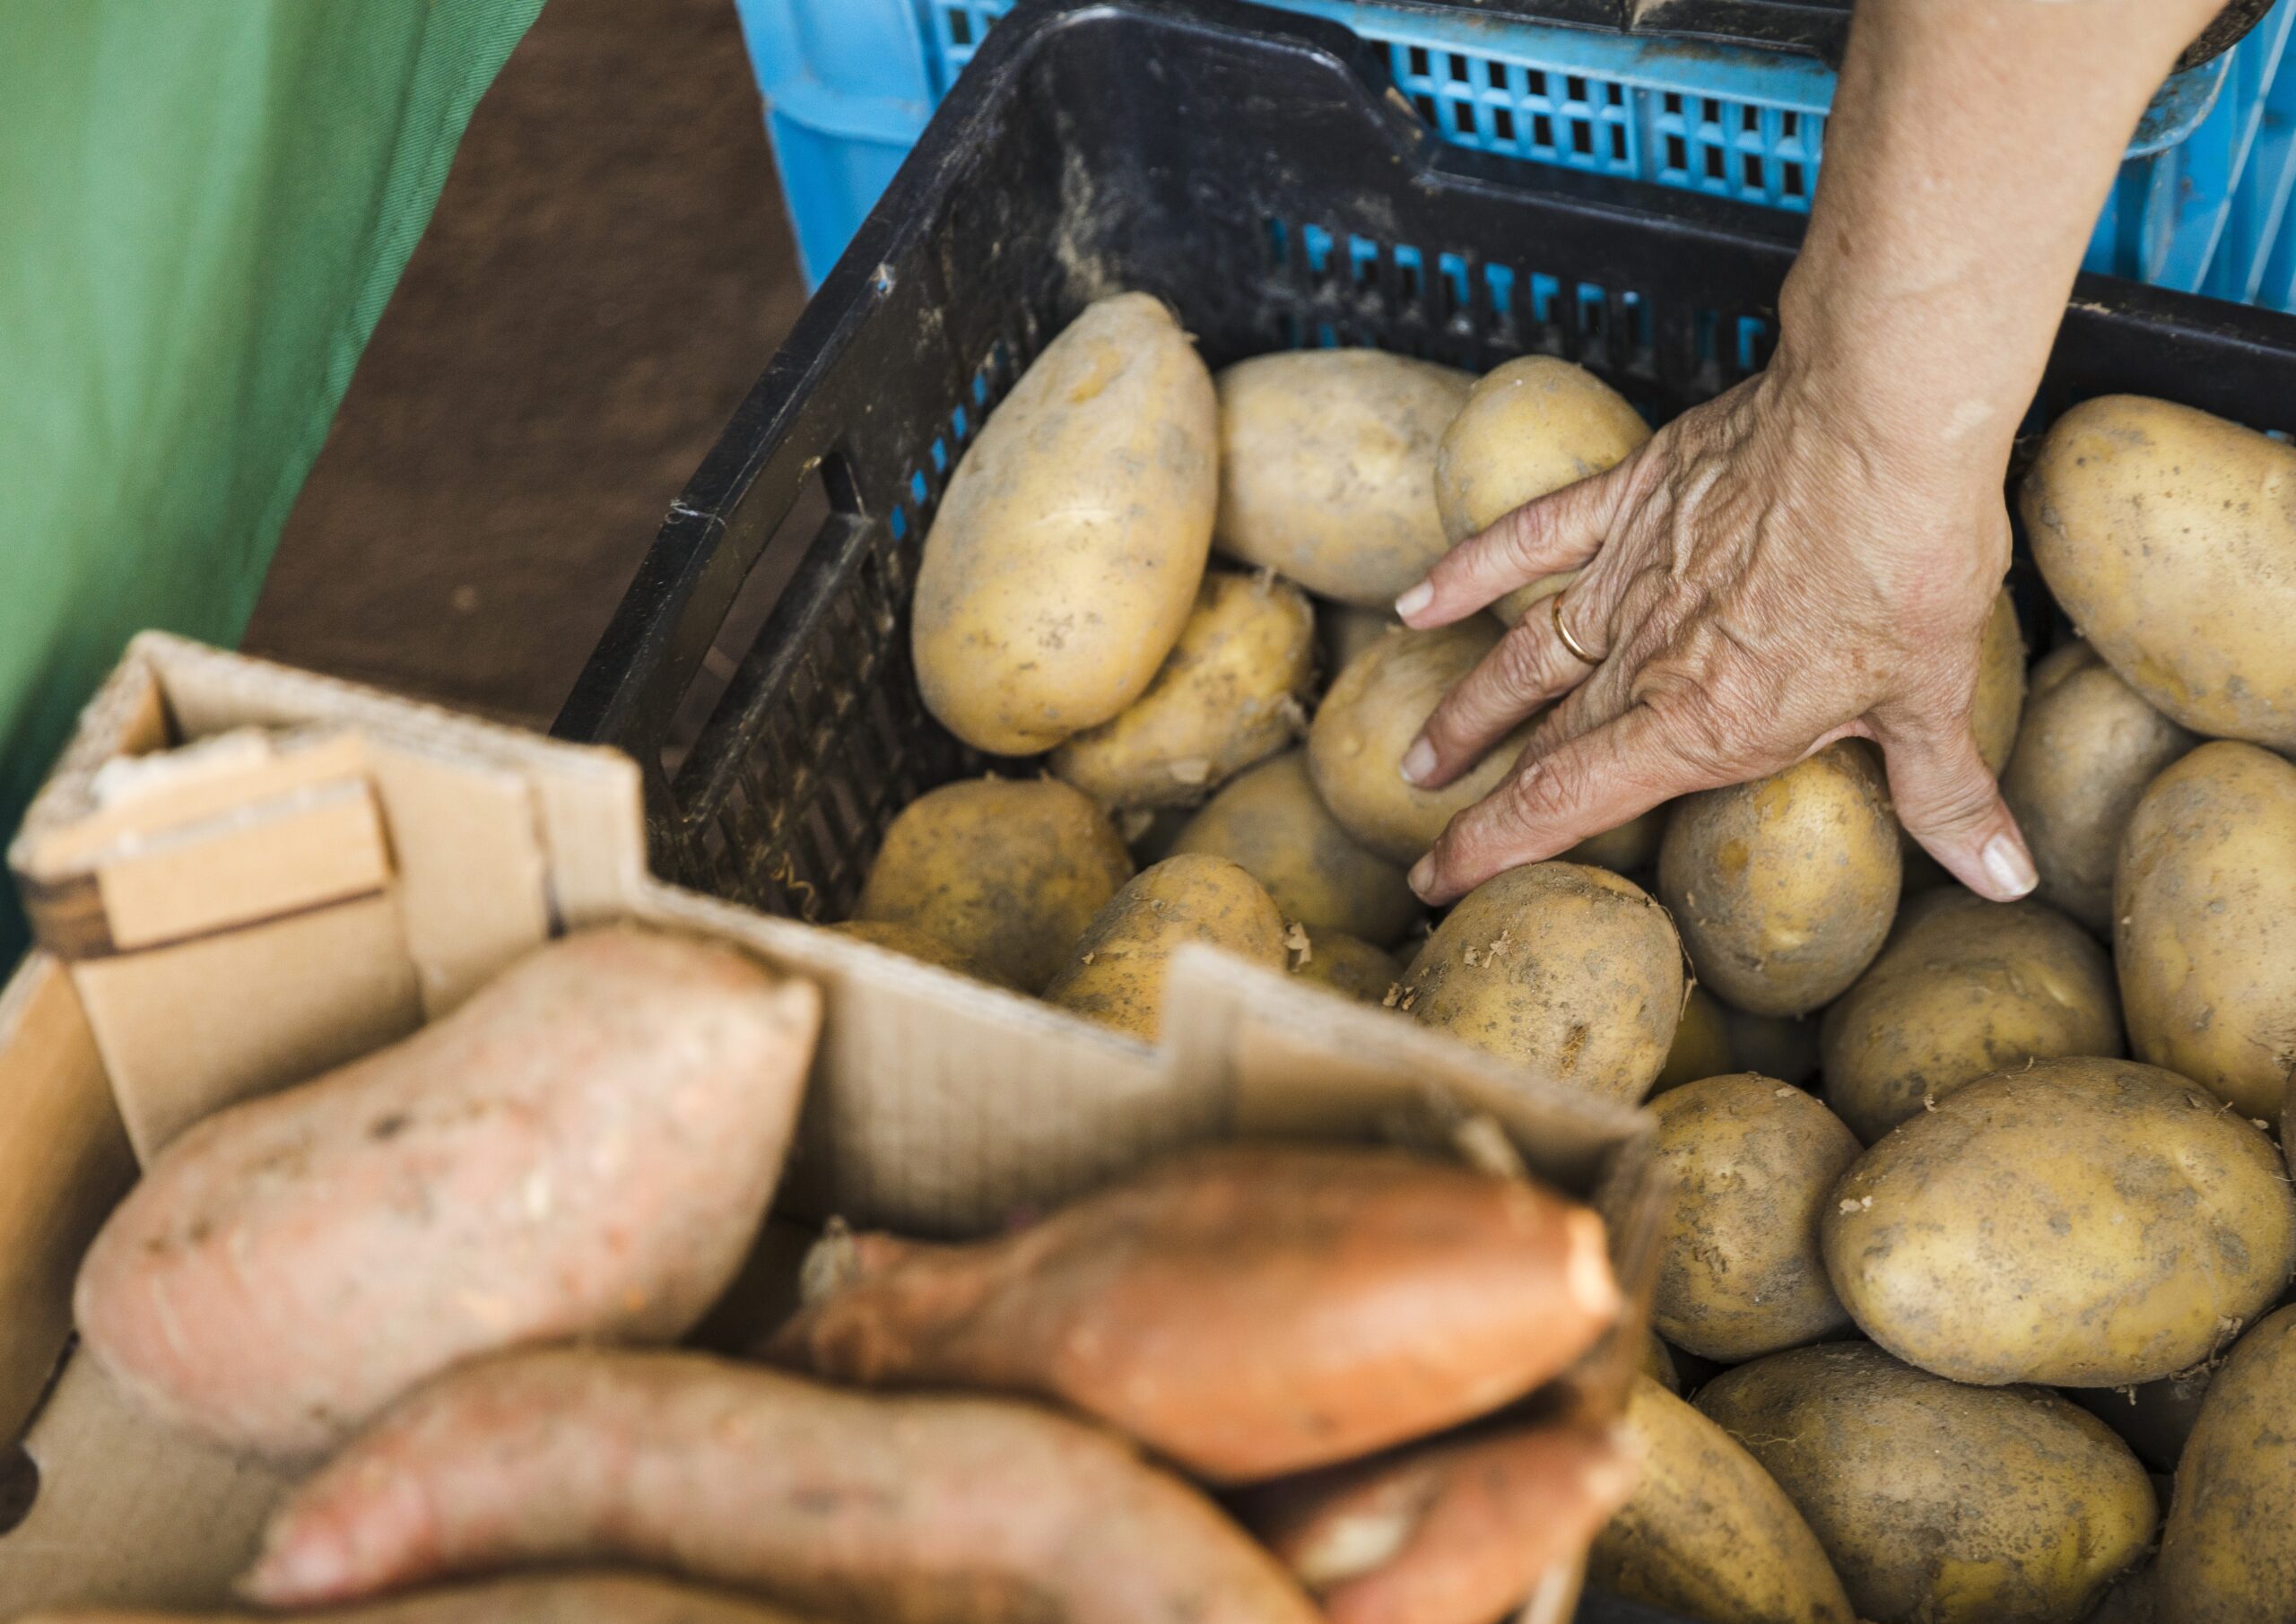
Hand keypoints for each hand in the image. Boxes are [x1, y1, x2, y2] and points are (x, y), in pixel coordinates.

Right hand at [1393, 355, 2037, 907]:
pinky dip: (1471, 570)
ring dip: (1469, 710)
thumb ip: (1945, 793)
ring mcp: (1628, 576)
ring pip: (1522, 657)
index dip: (1492, 848)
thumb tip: (2000, 874)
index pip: (1568, 801)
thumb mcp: (1935, 693)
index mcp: (1702, 722)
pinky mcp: (1631, 499)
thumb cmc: (1908, 557)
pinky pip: (1531, 540)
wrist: (1880, 420)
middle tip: (1427, 841)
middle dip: (1478, 801)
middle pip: (1541, 742)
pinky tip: (1420, 600)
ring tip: (1420, 754)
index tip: (1437, 882)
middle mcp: (1645, 658)